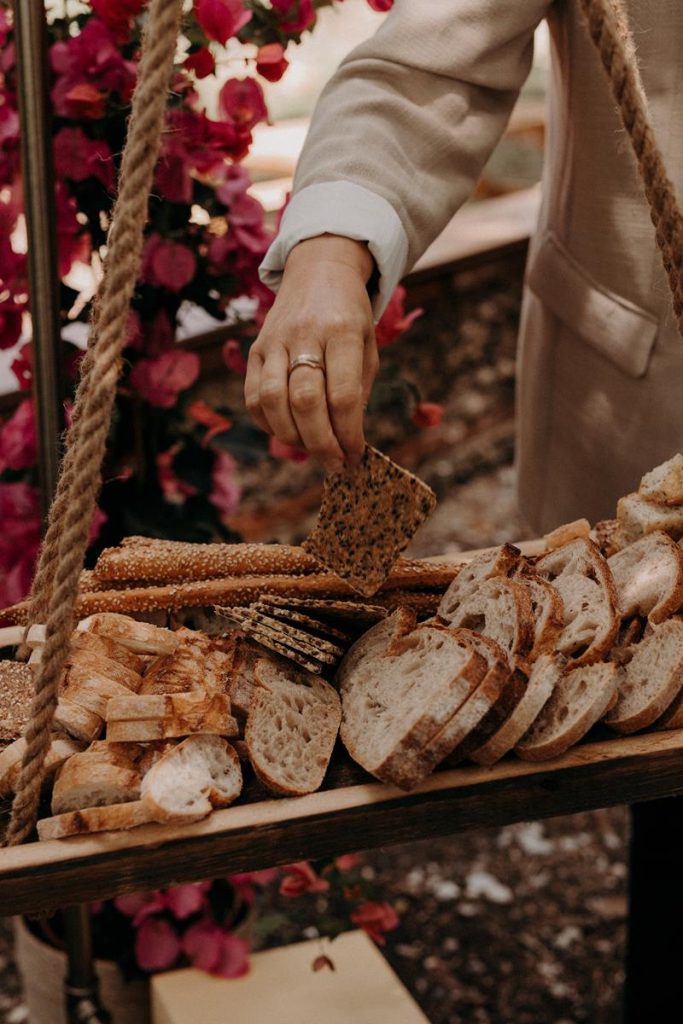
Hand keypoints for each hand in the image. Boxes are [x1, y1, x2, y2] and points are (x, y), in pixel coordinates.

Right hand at [245, 234, 377, 473]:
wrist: (319, 270)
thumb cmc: (350, 316)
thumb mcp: (368, 346)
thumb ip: (358, 391)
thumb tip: (346, 440)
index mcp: (342, 331)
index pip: (343, 395)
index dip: (349, 434)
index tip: (355, 455)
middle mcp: (305, 334)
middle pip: (305, 401)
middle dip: (321, 443)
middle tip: (334, 463)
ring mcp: (274, 340)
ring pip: (273, 401)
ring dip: (292, 437)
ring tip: (312, 449)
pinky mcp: (255, 348)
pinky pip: (252, 397)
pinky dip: (268, 423)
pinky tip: (287, 431)